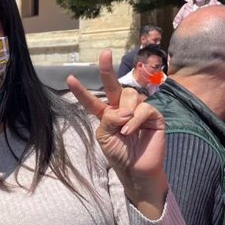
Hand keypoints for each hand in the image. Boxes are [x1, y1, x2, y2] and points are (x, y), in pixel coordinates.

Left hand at [67, 50, 167, 218]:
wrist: (136, 171)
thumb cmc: (119, 155)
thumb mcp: (104, 137)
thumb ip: (107, 120)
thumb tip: (122, 110)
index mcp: (106, 114)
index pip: (92, 100)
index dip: (81, 90)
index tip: (69, 78)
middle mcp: (122, 108)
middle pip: (114, 85)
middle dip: (107, 69)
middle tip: (104, 53)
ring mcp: (139, 110)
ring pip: (130, 96)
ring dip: (125, 112)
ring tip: (125, 129)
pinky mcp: (154, 116)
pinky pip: (143, 108)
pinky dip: (135, 120)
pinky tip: (132, 132)